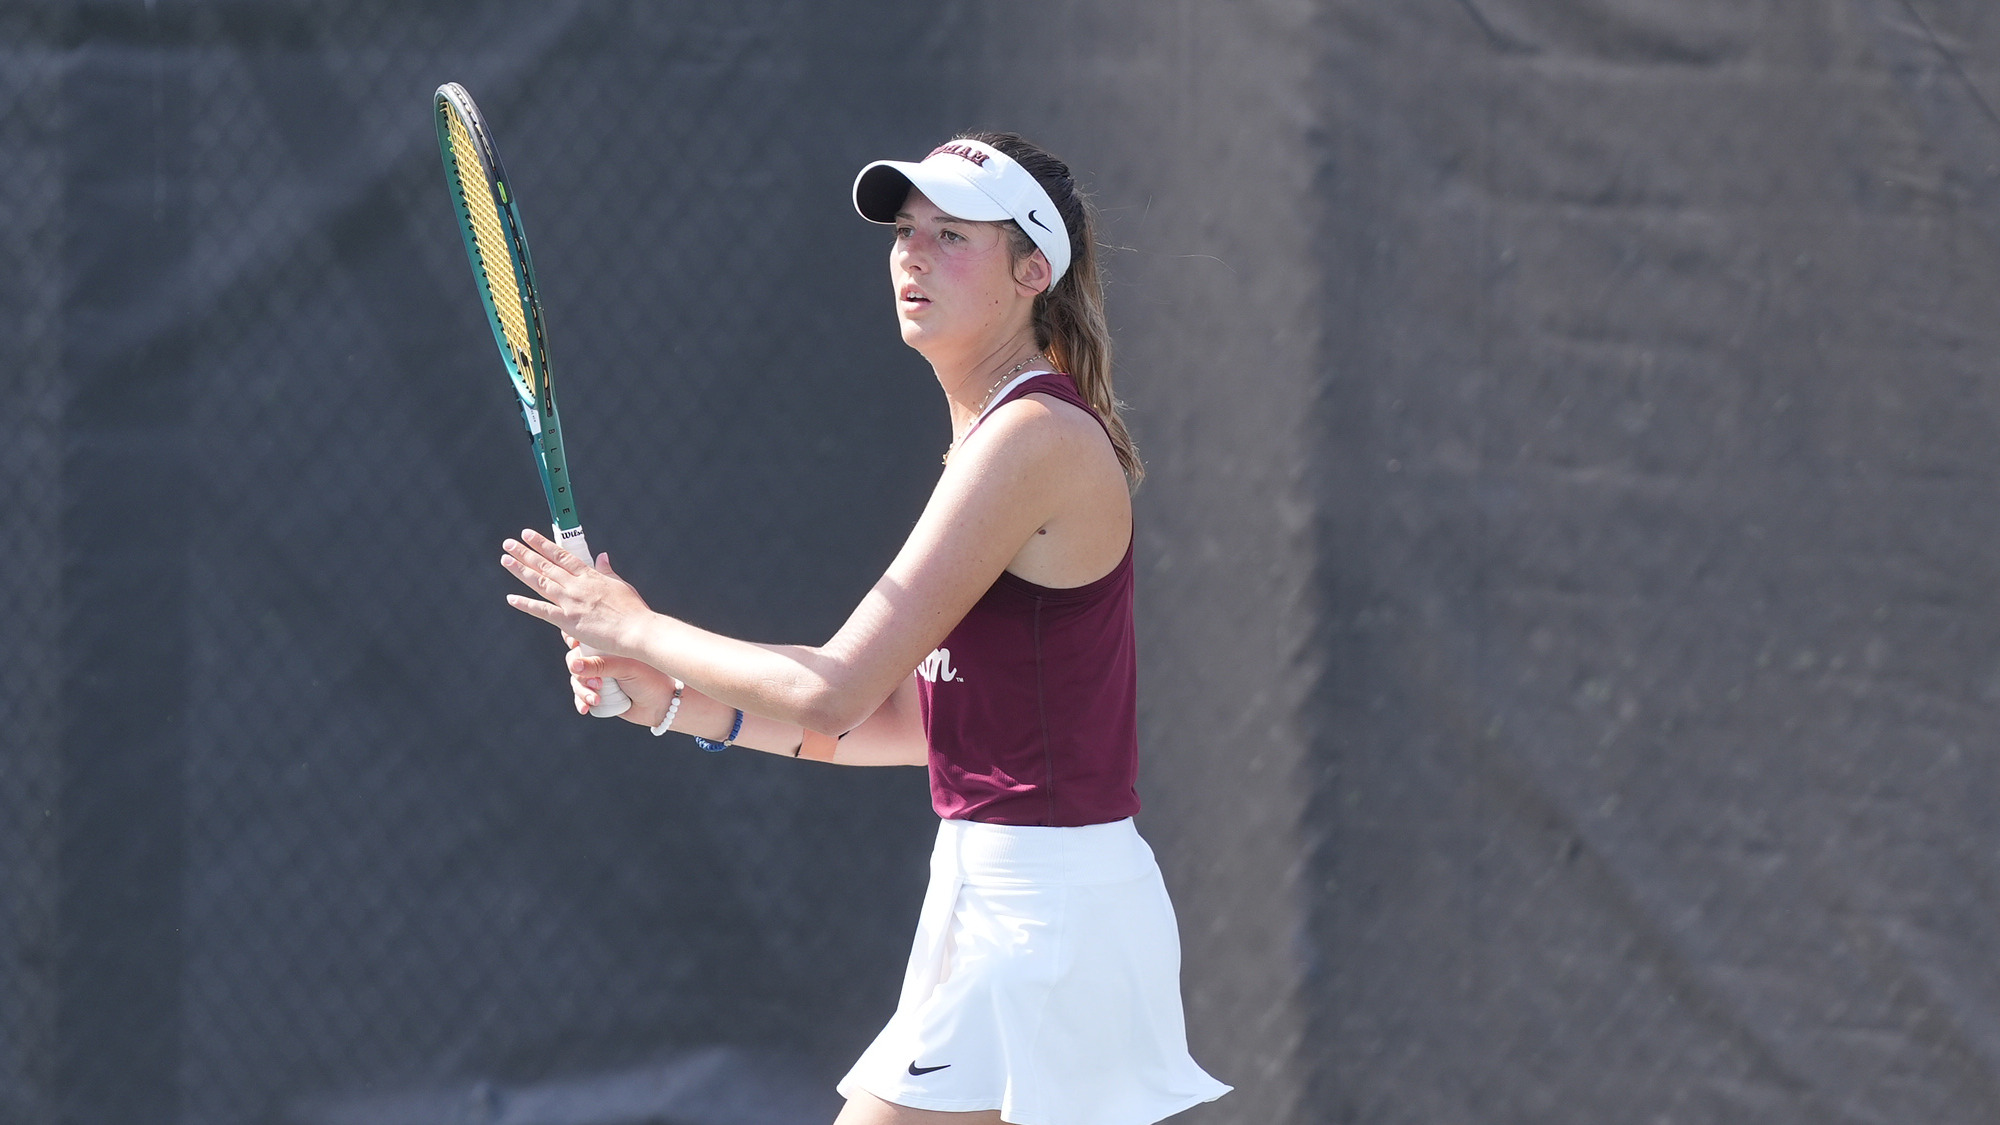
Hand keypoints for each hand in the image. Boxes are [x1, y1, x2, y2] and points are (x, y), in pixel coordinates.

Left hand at [501, 529, 653, 654]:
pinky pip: (542, 611)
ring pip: (541, 582)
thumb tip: (602, 556)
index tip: (529, 535)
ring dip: (521, 570)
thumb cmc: (633, 610)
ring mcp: (571, 602)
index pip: (561, 555)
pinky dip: (526, 604)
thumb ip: (607, 571)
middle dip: (526, 552)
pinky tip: (511, 598)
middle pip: (546, 565)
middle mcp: (577, 586)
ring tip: (506, 559)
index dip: (543, 544)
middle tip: (509, 543)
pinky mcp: (568, 621)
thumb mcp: (621, 585)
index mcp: (590, 576)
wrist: (637, 630)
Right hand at [563, 636, 678, 724]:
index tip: (574, 646)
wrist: (663, 705)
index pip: (584, 636)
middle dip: (581, 673)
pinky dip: (581, 702)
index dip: (574, 640)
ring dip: (582, 690)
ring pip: (576, 680)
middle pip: (574, 661)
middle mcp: (602, 659)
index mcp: (610, 644)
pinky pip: (580, 697)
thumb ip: (601, 665)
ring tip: (596, 699)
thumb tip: (573, 665)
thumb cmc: (651, 679)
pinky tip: (585, 709)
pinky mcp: (598, 695)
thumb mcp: (626, 668)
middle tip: (597, 683)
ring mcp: (599, 677)